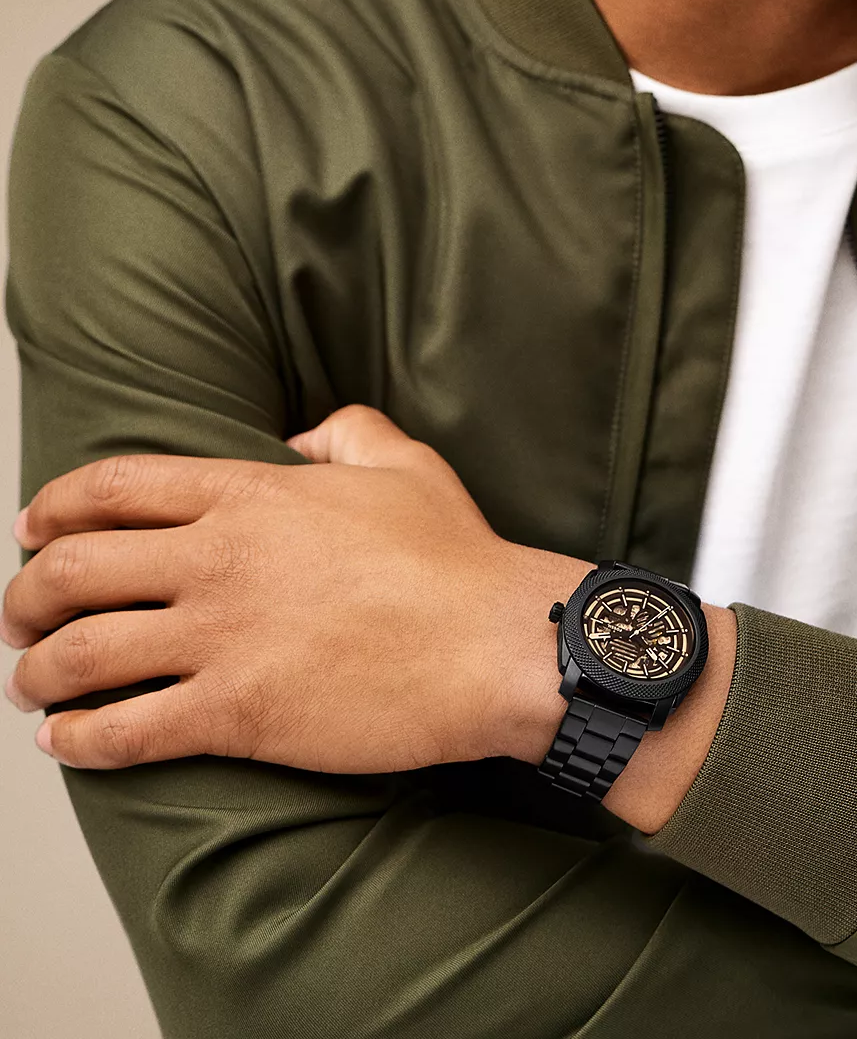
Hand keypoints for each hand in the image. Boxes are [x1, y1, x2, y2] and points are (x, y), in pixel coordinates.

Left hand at [1, 406, 591, 773]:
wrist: (494, 646)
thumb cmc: (456, 561)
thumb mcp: (405, 464)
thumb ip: (346, 430)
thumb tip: (304, 431)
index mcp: (251, 496)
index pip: (113, 488)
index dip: (53, 506)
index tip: (33, 527)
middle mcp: (218, 561)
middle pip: (73, 569)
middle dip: (25, 595)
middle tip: (21, 615)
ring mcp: (222, 639)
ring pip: (81, 653)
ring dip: (37, 670)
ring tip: (30, 683)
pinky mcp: (238, 713)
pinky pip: (125, 731)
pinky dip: (80, 739)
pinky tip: (69, 741)